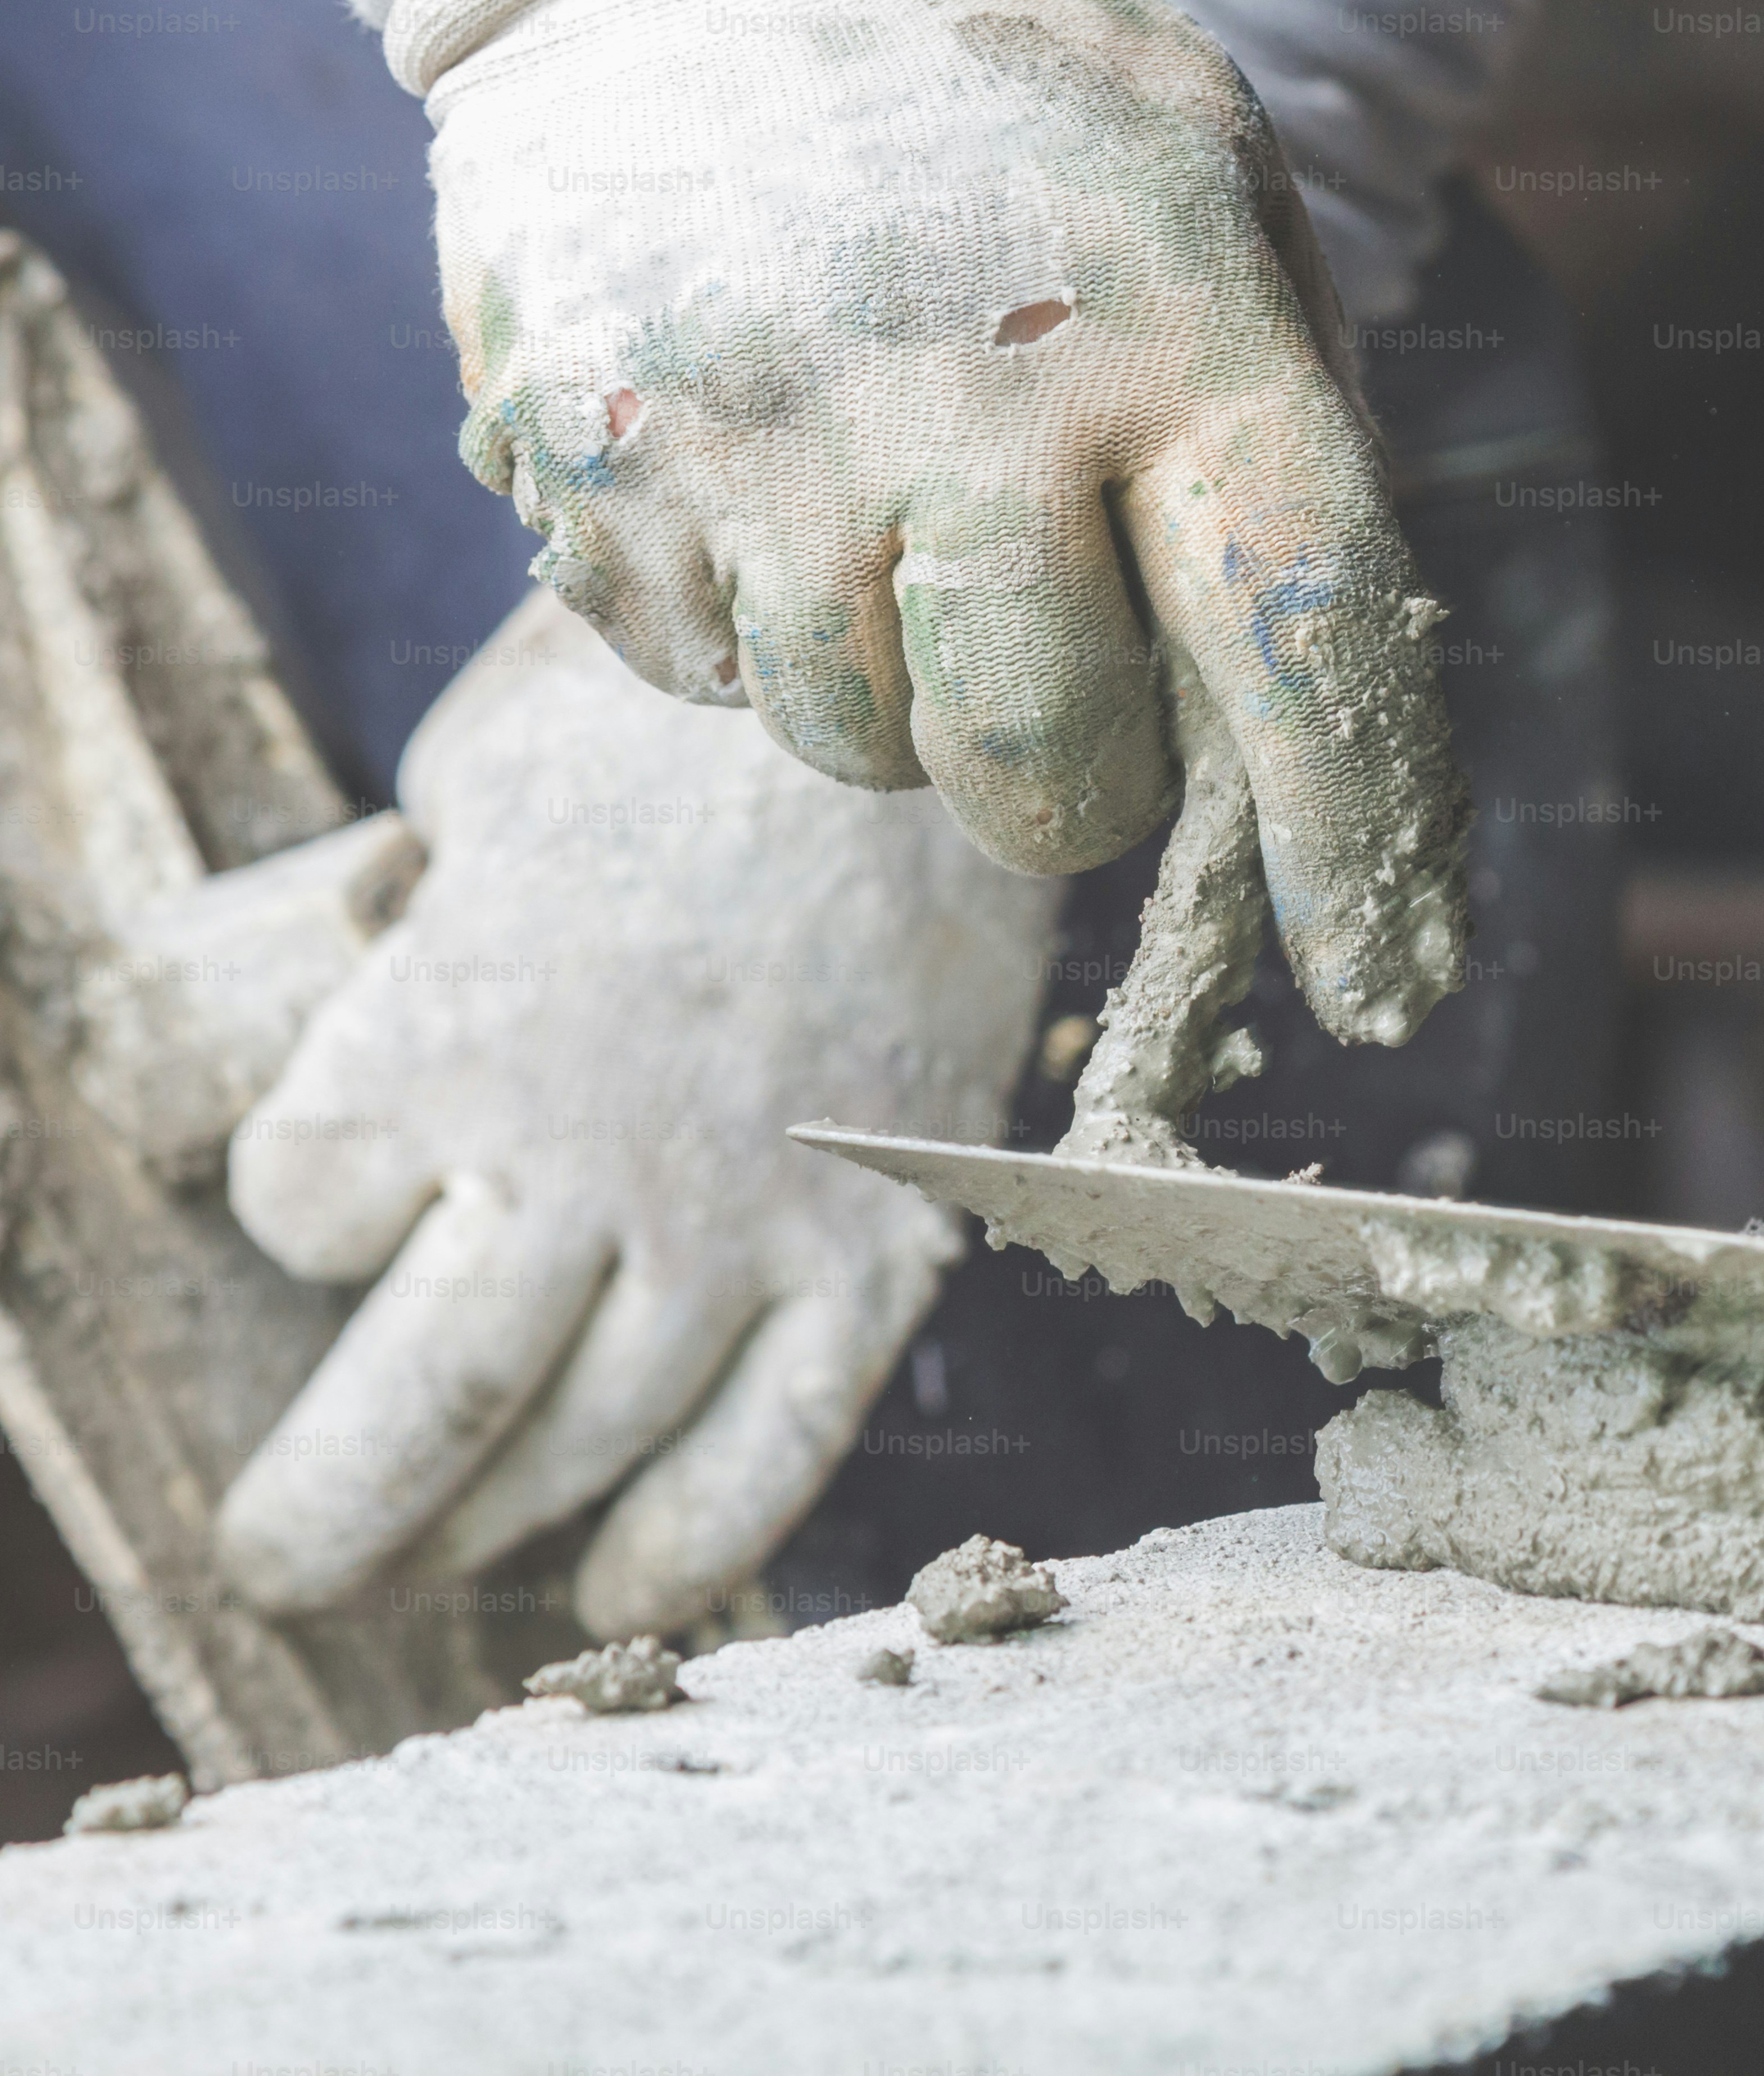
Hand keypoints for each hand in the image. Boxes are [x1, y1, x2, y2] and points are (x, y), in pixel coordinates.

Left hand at [213, 589, 1058, 1638]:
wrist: (937, 715)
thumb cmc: (689, 720)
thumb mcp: (486, 778)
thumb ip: (425, 913)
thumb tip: (402, 966)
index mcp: (454, 1034)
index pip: (304, 1201)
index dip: (304, 1208)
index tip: (337, 1193)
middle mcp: (589, 1159)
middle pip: (420, 1409)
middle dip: (324, 1526)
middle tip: (283, 1568)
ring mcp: (746, 1220)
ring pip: (583, 1455)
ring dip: (480, 1545)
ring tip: (431, 1576)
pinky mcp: (878, 1248)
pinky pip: (772, 1453)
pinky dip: (684, 1549)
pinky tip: (615, 1592)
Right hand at [422, 0, 1468, 1047]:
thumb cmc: (1016, 132)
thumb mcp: (1212, 228)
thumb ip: (1266, 473)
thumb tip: (1287, 759)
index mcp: (1177, 322)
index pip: (1303, 641)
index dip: (1353, 843)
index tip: (1384, 986)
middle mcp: (974, 392)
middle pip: (1048, 776)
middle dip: (1063, 782)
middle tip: (1042, 657)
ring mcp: (761, 433)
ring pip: (862, 756)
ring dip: (891, 687)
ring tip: (876, 492)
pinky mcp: (591, 460)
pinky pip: (700, 679)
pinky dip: (746, 619)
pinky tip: (757, 460)